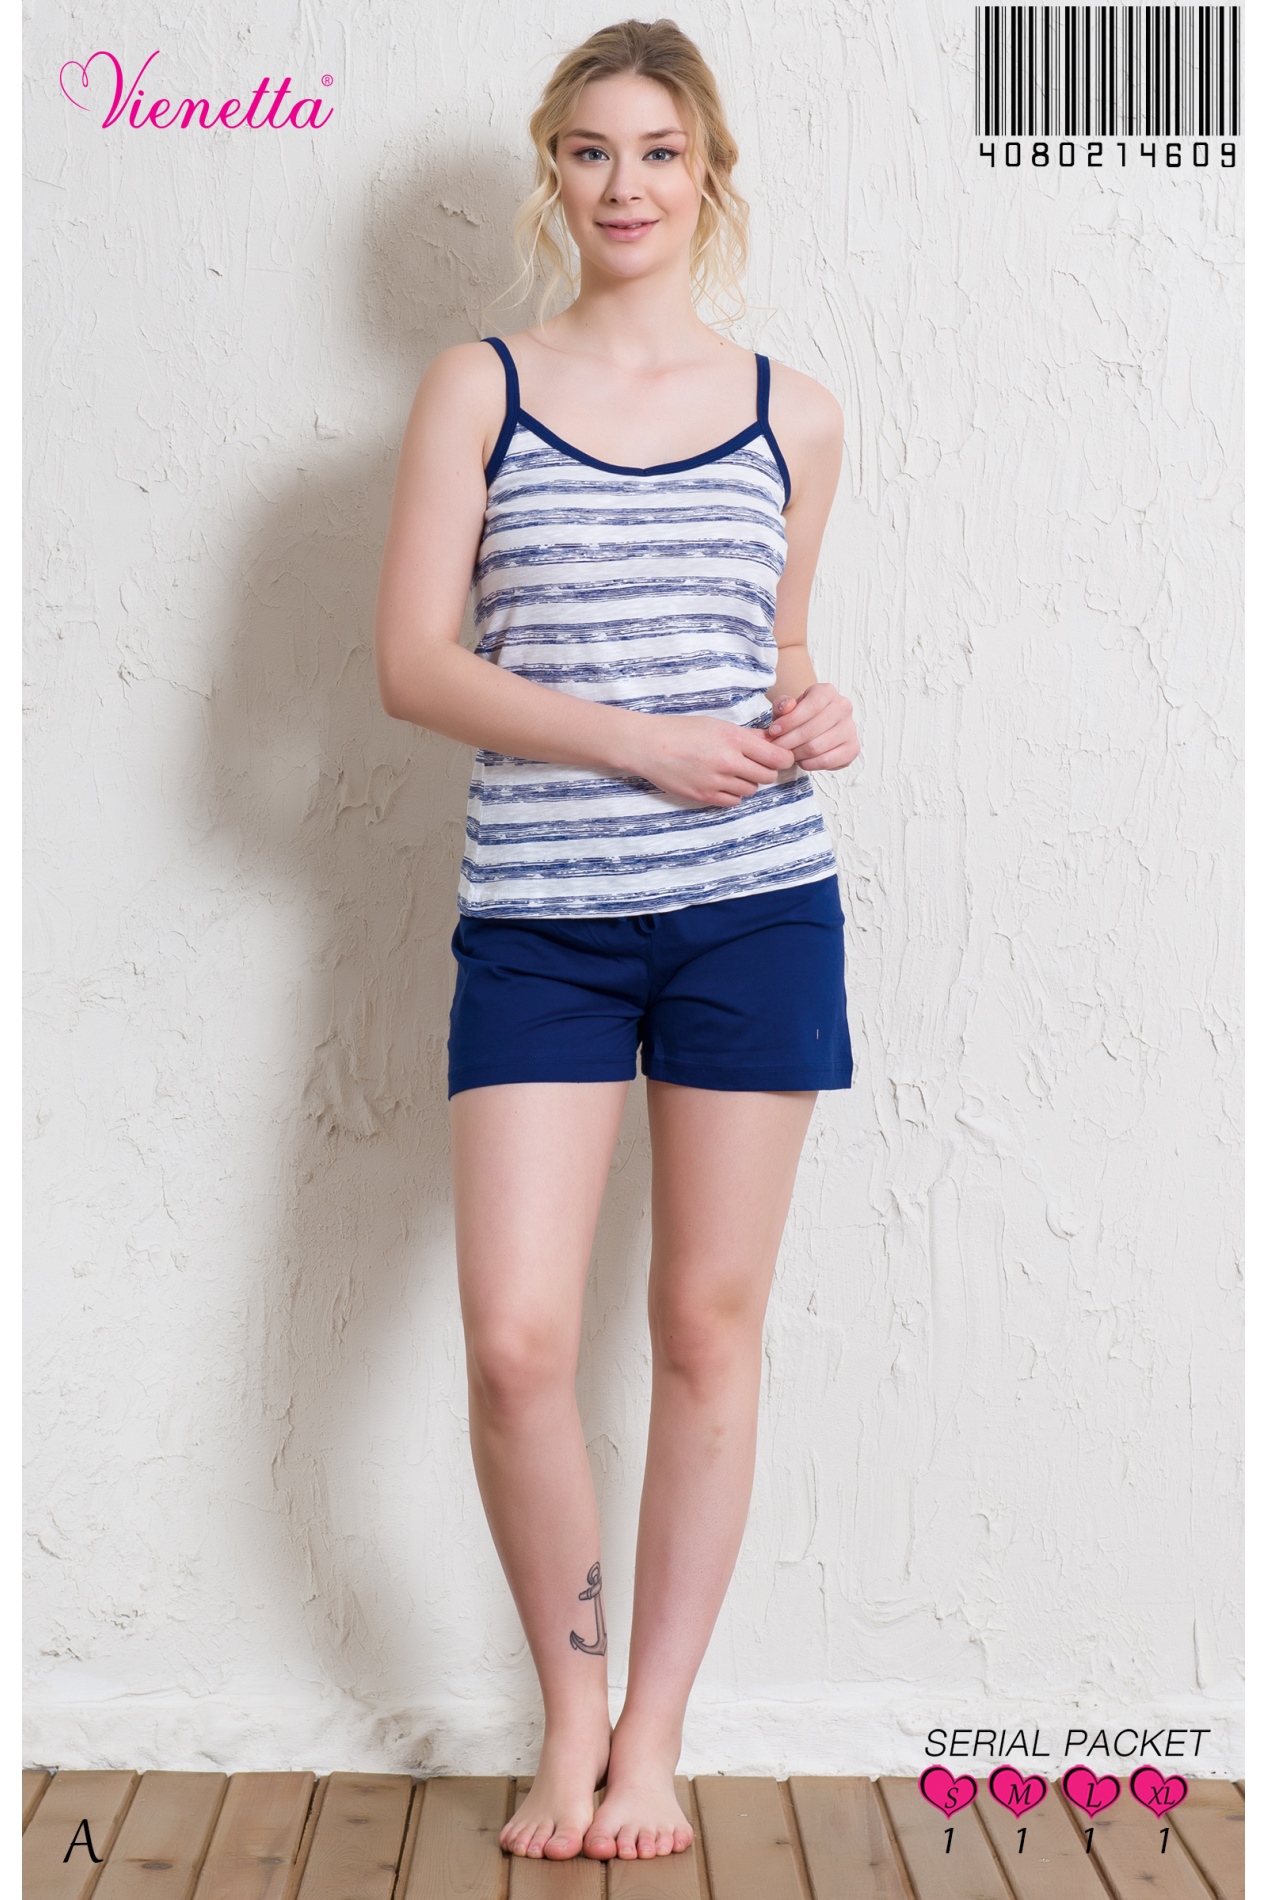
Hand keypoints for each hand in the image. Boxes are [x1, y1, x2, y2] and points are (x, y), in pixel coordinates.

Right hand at [631, 713, 796, 807]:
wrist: (648, 745)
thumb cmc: (682, 730)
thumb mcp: (717, 725)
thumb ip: (747, 736)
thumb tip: (773, 740)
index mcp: (734, 739)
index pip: (776, 757)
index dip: (782, 758)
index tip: (778, 757)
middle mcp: (728, 762)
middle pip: (767, 776)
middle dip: (765, 770)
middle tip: (754, 764)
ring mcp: (716, 782)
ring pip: (751, 790)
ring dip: (747, 782)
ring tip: (732, 771)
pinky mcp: (704, 796)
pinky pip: (733, 801)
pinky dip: (732, 794)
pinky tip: (722, 782)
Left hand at [767, 683, 858, 770]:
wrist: (815, 726)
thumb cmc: (799, 716)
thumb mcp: (786, 707)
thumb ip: (782, 705)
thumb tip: (786, 707)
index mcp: (827, 692)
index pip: (811, 706)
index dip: (789, 721)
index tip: (773, 731)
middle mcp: (843, 707)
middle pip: (811, 730)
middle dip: (788, 741)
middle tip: (776, 748)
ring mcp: (850, 728)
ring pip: (817, 747)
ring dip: (797, 754)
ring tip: (788, 753)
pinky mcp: (852, 748)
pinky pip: (827, 761)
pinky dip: (810, 764)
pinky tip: (802, 760)